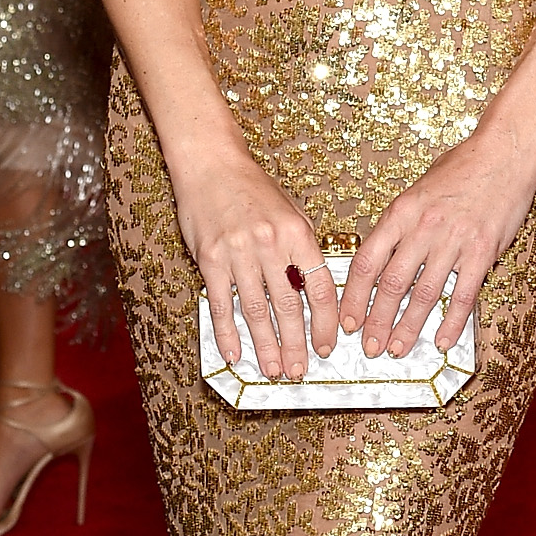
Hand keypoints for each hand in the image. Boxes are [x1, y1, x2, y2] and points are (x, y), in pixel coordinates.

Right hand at [174, 144, 337, 379]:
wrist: (210, 164)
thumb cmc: (253, 189)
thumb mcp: (291, 212)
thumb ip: (303, 250)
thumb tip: (314, 291)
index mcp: (298, 233)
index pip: (319, 288)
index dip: (325, 323)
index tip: (326, 346)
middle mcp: (271, 244)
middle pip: (289, 306)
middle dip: (296, 344)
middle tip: (300, 371)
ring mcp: (238, 252)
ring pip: (257, 310)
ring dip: (266, 345)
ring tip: (274, 369)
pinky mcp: (210, 259)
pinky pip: (222, 303)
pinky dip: (228, 332)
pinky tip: (235, 353)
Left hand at [339, 123, 535, 360]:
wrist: (504, 153)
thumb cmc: (461, 168)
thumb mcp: (418, 190)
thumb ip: (400, 224)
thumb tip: (382, 260)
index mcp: (401, 212)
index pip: (367, 262)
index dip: (354, 297)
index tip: (347, 320)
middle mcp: (423, 228)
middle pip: (392, 285)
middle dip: (377, 321)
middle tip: (369, 346)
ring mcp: (454, 241)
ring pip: (424, 295)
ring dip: (409, 327)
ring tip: (398, 349)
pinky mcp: (482, 251)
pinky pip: (463, 295)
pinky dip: (452, 322)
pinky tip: (443, 340)